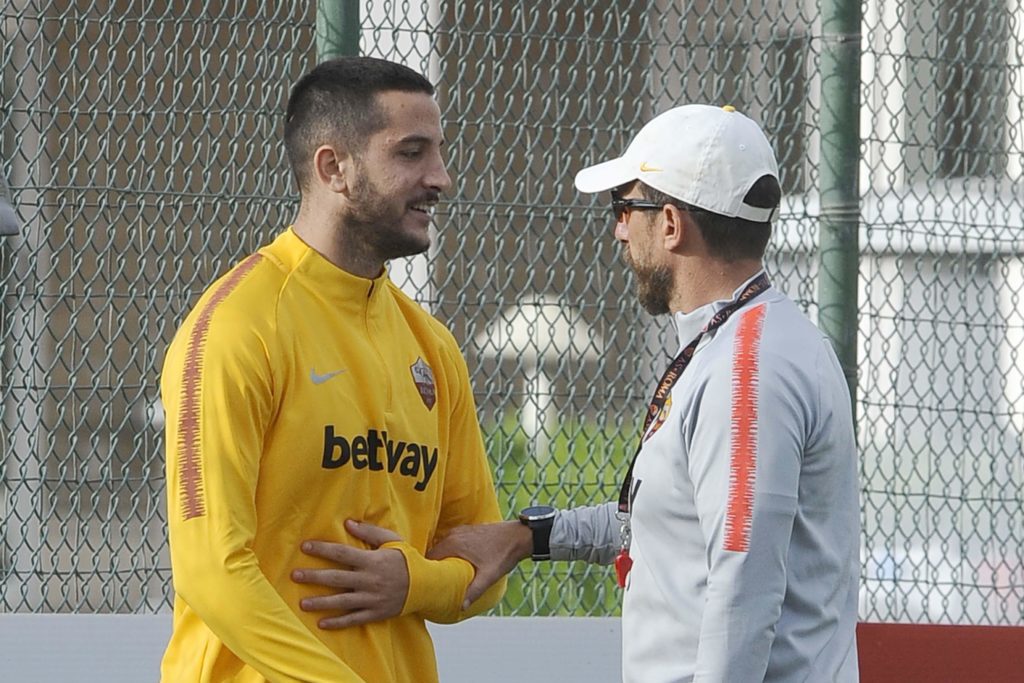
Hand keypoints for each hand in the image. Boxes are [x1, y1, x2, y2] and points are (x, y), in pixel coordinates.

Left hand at [292, 519, 408, 628]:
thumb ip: (369, 532)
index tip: (305, 547)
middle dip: (314, 577)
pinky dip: (338, 623)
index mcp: (372, 561)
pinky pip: (354, 619)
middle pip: (336, 579)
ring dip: (321, 603)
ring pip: (342, 602)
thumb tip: (348, 523)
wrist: (426, 585)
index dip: (322, 550)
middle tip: (295, 576)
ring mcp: (372, 599)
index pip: (342, 554)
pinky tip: (322, 624)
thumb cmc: (406, 560)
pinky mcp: (375, 613)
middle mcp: (369, 580)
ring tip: (302, 604)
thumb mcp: (391, 540)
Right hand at [426, 521, 531, 607]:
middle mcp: (453, 535)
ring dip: (442, 560)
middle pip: (434, 552)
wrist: (519, 536)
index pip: (430, 558)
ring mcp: (460, 531)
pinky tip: (456, 565)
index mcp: (453, 544)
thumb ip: (474, 590)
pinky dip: (450, 553)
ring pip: (443, 547)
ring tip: (444, 576)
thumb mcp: (489, 575)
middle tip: (435, 583)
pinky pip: (452, 543)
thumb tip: (461, 607)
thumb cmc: (504, 554)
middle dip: (434, 567)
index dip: (428, 571)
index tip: (428, 583)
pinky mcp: (467, 531)